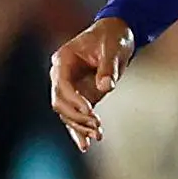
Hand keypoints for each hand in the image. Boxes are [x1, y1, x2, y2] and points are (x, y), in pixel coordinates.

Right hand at [48, 17, 135, 151]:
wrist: (117, 33)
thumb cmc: (113, 37)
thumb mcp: (114, 48)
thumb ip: (109, 67)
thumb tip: (107, 86)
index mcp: (64, 60)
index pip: (62, 85)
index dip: (74, 100)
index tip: (90, 111)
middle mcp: (62, 75)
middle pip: (60, 102)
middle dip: (77, 116)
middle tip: (97, 126)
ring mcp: (70, 86)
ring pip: (66, 112)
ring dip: (79, 126)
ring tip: (97, 136)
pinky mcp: (82, 95)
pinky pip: (76, 115)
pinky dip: (80, 129)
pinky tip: (85, 144)